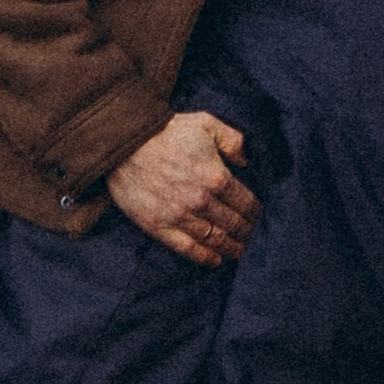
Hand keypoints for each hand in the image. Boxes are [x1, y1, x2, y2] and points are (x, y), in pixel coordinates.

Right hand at [106, 111, 256, 267]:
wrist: (123, 143)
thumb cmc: (165, 131)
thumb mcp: (206, 124)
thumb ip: (233, 141)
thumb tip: (247, 161)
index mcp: (216, 177)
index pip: (247, 203)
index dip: (257, 213)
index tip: (260, 217)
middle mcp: (201, 201)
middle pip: (234, 225)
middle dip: (249, 232)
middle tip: (255, 237)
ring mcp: (180, 217)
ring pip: (215, 241)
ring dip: (233, 248)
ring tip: (241, 251)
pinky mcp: (159, 227)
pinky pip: (188, 250)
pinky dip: (206, 258)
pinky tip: (216, 259)